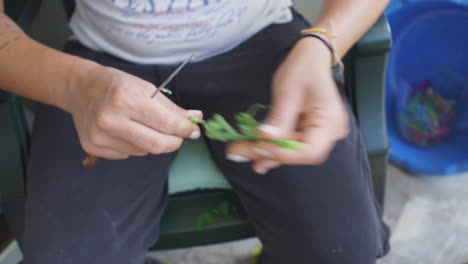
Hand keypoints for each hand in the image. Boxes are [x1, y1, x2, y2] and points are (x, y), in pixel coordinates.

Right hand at [63, 64, 201, 159]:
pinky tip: (125, 131)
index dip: (185, 130)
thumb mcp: (145, 88)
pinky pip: (128, 154)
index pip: (165, 124)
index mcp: (125, 100)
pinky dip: (135, 145)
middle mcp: (111, 121)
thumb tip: (195, 118)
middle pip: (157, 145)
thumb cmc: (115, 84)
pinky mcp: (94, 147)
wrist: (79, 89)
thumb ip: (170, 108)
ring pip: (144, 151)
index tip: (194, 131)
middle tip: (179, 136)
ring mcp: (101, 137)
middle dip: (174, 142)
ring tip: (142, 125)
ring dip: (152, 142)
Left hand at [226, 37, 348, 173]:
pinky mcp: (308, 132)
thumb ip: (279, 119)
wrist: (311, 58)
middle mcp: (329, 132)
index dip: (284, 154)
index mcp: (330, 121)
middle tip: (238, 153)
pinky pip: (290, 143)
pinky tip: (252, 149)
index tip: (260, 146)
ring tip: (239, 152)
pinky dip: (270, 145)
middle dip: (267, 154)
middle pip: (298, 154)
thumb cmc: (303, 69)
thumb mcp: (288, 92)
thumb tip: (264, 139)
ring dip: (265, 152)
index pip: (310, 151)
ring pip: (291, 151)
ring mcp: (319, 134)